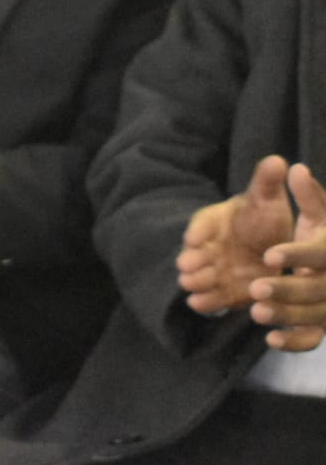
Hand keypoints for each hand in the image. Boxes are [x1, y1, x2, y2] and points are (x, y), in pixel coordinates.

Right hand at [178, 155, 293, 315]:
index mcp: (217, 220)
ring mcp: (215, 268)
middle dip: (191, 259)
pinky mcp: (225, 290)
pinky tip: (199, 304)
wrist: (269, 246)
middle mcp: (210, 245)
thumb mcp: (267, 199)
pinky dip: (205, 301)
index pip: (204, 222)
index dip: (199, 230)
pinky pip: (212, 297)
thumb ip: (267, 183)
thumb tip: (277, 160)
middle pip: (196, 252)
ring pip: (200, 275)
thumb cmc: (264, 218)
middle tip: (186, 265)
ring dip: (195, 280)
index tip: (193, 239)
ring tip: (190, 285)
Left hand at [250, 163, 325, 350]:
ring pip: (314, 316)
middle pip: (316, 290)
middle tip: (255, 288)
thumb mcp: (322, 214)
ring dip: (286, 316)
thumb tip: (294, 167)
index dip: (296, 256)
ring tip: (256, 311)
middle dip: (287, 291)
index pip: (319, 255)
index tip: (269, 255)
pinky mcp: (324, 324)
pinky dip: (295, 342)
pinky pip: (314, 339)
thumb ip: (309, 195)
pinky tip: (271, 340)